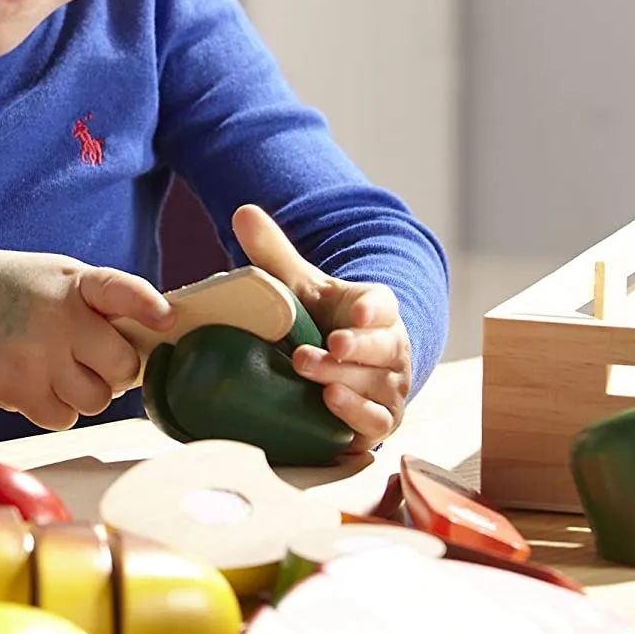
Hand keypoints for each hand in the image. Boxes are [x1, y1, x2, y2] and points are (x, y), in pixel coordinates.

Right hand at [0, 249, 172, 431]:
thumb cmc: (1, 289)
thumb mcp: (51, 275)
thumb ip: (95, 301)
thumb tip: (146, 339)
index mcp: (72, 282)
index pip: (120, 290)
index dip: (146, 305)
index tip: (165, 319)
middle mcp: (58, 319)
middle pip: (123, 365)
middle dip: (116, 366)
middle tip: (93, 355)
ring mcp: (38, 358)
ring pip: (97, 400)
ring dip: (85, 391)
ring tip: (56, 366)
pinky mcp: (17, 392)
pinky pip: (64, 418)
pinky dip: (56, 408)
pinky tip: (34, 382)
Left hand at [231, 204, 411, 451]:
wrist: (334, 366)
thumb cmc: (319, 319)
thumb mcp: (298, 285)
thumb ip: (274, 251)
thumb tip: (243, 212)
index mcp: (374, 310)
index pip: (383, 305)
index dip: (373, 308)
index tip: (357, 309)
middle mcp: (390, 348)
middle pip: (384, 347)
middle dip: (356, 347)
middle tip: (328, 344)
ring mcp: (388, 387)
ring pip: (377, 385)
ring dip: (346, 380)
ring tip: (309, 370)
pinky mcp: (378, 420)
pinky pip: (376, 421)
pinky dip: (357, 414)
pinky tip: (330, 404)